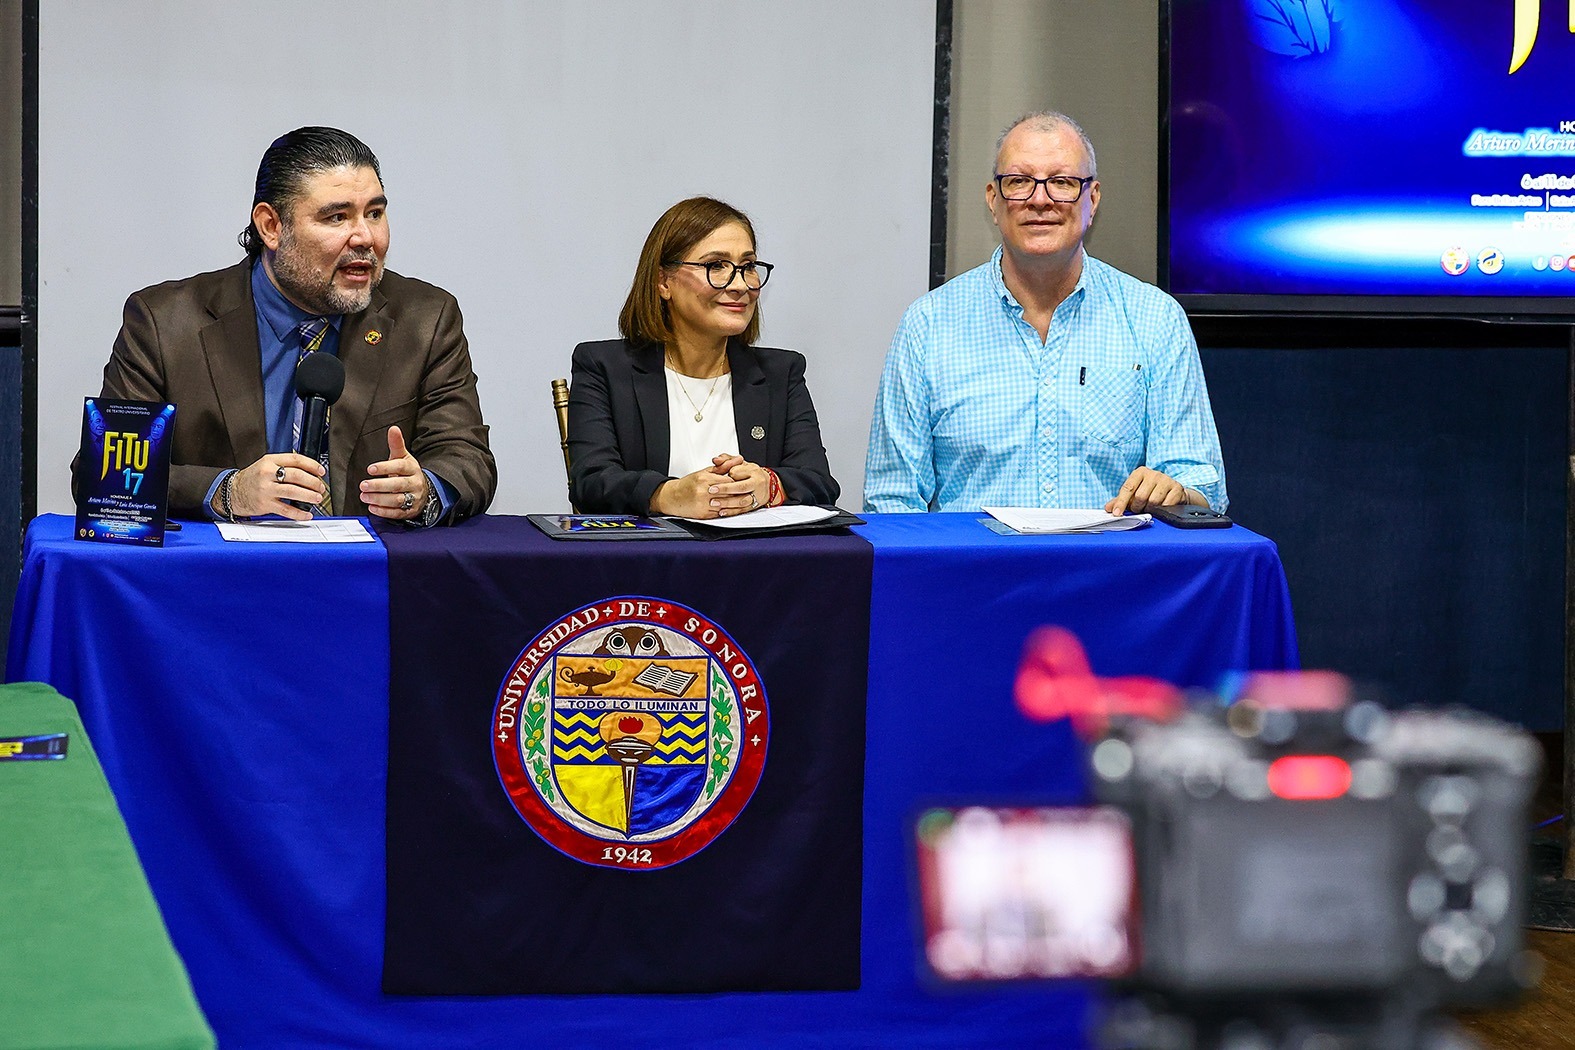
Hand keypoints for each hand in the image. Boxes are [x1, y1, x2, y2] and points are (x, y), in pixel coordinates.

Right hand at [225, 453, 325, 520]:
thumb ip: (285, 466)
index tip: (321, 471)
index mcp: (270, 461)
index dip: (312, 465)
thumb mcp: (266, 465)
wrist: (233, 491)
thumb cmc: (253, 478)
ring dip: (309, 496)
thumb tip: (310, 472)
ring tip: (317, 498)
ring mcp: (266, 489)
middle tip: (320, 487)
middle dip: (313, 482)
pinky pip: (285, 509)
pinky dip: (299, 513)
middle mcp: (267, 473)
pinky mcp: (265, 504)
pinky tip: (306, 514)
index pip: (296, 459)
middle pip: (297, 475)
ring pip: (293, 491)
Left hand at [360, 425, 428, 519]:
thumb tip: (393, 428)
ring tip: (364, 496)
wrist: (423, 491)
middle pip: (397, 485)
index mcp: (412, 468)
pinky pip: (397, 513)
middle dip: (379, 486)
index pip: (400, 467)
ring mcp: (413, 498)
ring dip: (379, 499)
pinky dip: (384, 511)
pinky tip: (372, 507)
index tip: (370, 469)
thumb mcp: (403, 457)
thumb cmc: (408, 472)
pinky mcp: (410, 511)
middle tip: (363, 485)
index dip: (385, 467)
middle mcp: (414, 483)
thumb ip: (396, 444)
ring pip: (397, 500)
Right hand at [649, 454, 766, 517]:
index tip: (744, 482)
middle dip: (740, 494)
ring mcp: (703, 504)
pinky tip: (734, 510)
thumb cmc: (688, 484)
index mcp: (704, 479)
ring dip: (737, 505)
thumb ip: (722, 467)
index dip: (737, 482)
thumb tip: (737, 460)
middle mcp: (703, 492)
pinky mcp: (703, 514)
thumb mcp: (704, 472)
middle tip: (750, 494)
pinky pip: (719, 514)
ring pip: (726, 505)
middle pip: (728, 493)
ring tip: (746, 502)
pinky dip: (728, 512)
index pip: (727, 481)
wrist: (673, 497)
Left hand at [719, 455, 770, 512]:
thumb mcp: (741, 463)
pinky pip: (742, 510)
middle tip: (711, 490)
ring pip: (742, 500)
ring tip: (714, 502)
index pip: (738, 472)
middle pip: (741, 487)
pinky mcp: (753, 506)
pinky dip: (731, 511)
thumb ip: (727, 459)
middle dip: (725, 489)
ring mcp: (756, 496)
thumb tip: (716, 460)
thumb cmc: (751, 473)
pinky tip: (721, 511)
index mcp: (753, 471)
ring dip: (727, 502)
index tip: (717, 475)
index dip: (728, 474)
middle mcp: (756, 484)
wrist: (767, 485)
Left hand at [1105, 467, 1186, 514]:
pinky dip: (1162, 509)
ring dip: (1150, 509)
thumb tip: (1108, 508)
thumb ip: (1120, 500)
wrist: (1173, 491)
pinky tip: (1162, 507)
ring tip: (1150, 507)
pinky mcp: (1177, 488)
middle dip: (1137, 507)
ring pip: (1153, 501)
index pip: (1127, 488)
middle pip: (1140, 496)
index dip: (1121, 502)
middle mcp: (1153, 474)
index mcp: (1140, 472)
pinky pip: (1166, 504)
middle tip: (1139, 509)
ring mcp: (1166, 480)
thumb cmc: (1150, 492)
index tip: (1116, 513)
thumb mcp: (1134, 493)